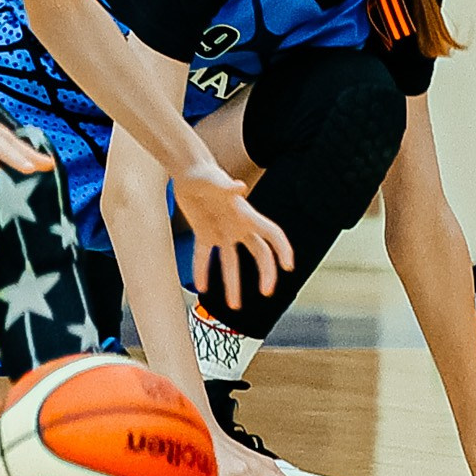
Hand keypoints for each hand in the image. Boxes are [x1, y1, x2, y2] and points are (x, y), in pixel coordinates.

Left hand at [175, 163, 293, 304]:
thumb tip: (240, 187)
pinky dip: (202, 270)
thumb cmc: (204, 173)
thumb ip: (227, 187)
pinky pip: (204, 256)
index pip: (271, 234)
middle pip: (259, 253)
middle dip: (265, 273)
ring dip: (233, 283)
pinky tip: (201, 287)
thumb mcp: (215, 181)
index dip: (283, 249)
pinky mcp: (204, 232)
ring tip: (234, 306)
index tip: (289, 267)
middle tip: (266, 292)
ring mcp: (221, 231)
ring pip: (231, 262)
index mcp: (246, 215)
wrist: (186, 170)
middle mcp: (237, 226)